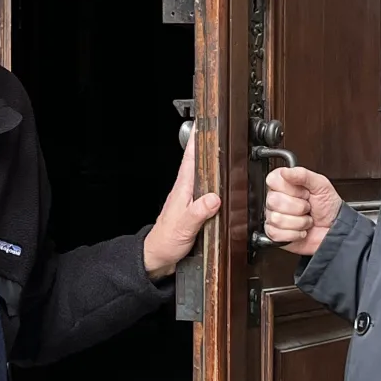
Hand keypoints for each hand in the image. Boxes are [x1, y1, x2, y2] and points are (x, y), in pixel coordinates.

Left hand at [143, 134, 221, 278]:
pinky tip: (219, 182)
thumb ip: (199, 212)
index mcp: (183, 190)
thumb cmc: (167, 240)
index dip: (197, 141)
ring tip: (220, 149)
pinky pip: (205, 189)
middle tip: (216, 129)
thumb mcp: (184, 226)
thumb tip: (214, 198)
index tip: (203, 124)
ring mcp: (189, 199)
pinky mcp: (193, 208)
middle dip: (206, 145)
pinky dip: (212, 181)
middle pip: (197, 163)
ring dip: (210, 162)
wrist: (159, 256)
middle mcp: (185, 191)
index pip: (190, 160)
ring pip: (202, 175)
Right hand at [264, 167, 341, 255]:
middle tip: (307, 207)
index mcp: (284, 184)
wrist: (334, 229)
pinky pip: (276, 233)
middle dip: (298, 207)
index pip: (272, 180)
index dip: (290, 188)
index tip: (304, 193)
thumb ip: (303, 174)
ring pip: (276, 218)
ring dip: (299, 222)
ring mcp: (274, 216)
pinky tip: (300, 230)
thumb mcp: (321, 185)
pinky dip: (294, 234)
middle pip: (273, 201)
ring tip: (306, 219)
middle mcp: (276, 199)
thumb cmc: (328, 206)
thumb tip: (285, 171)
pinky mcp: (275, 233)